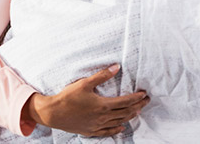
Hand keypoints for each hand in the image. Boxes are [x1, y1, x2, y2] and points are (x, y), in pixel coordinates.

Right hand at [23, 64, 149, 136]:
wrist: (54, 113)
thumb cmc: (68, 97)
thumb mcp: (85, 83)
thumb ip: (102, 76)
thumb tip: (116, 67)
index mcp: (103, 105)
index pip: (125, 101)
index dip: (136, 97)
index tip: (144, 94)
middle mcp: (103, 117)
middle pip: (125, 112)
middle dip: (138, 106)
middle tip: (146, 101)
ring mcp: (98, 125)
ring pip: (119, 122)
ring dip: (130, 116)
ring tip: (137, 111)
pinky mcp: (91, 131)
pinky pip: (108, 132)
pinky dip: (117, 129)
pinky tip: (121, 127)